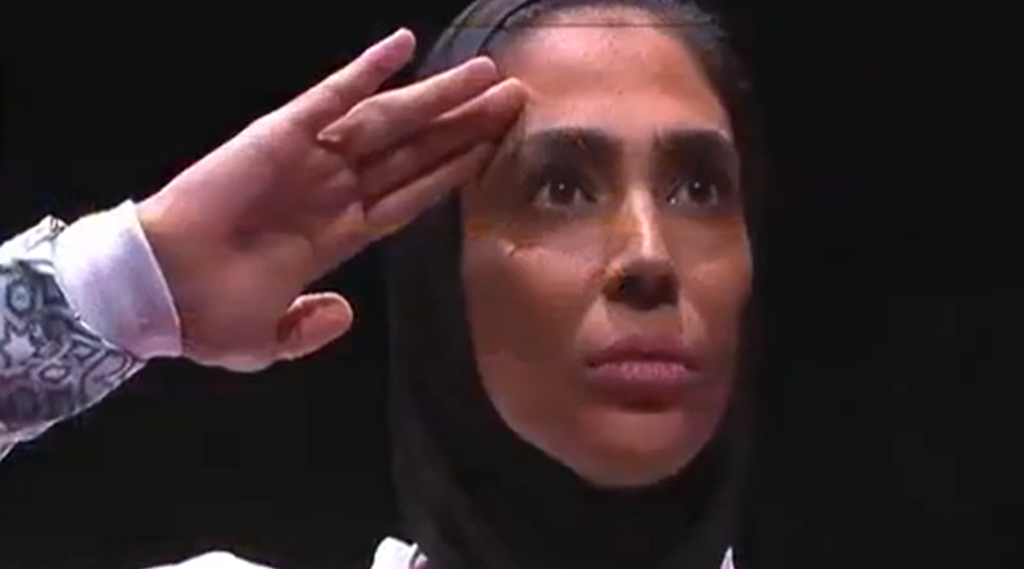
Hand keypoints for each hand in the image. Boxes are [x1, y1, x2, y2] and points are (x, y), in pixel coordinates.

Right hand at [136, 29, 524, 370]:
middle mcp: (335, 191)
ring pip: (391, 122)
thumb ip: (310, 327)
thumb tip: (343, 314)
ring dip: (438, 98)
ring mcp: (313, 160)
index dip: (455, 171)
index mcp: (338, 235)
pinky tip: (404, 47)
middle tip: (514, 101)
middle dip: (465, 127)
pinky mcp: (282, 136)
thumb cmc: (207, 317)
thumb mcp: (268, 340)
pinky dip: (367, 70)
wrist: (158, 291)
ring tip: (487, 77)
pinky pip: (334, 96)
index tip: (495, 151)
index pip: (412, 195)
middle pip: (416, 151)